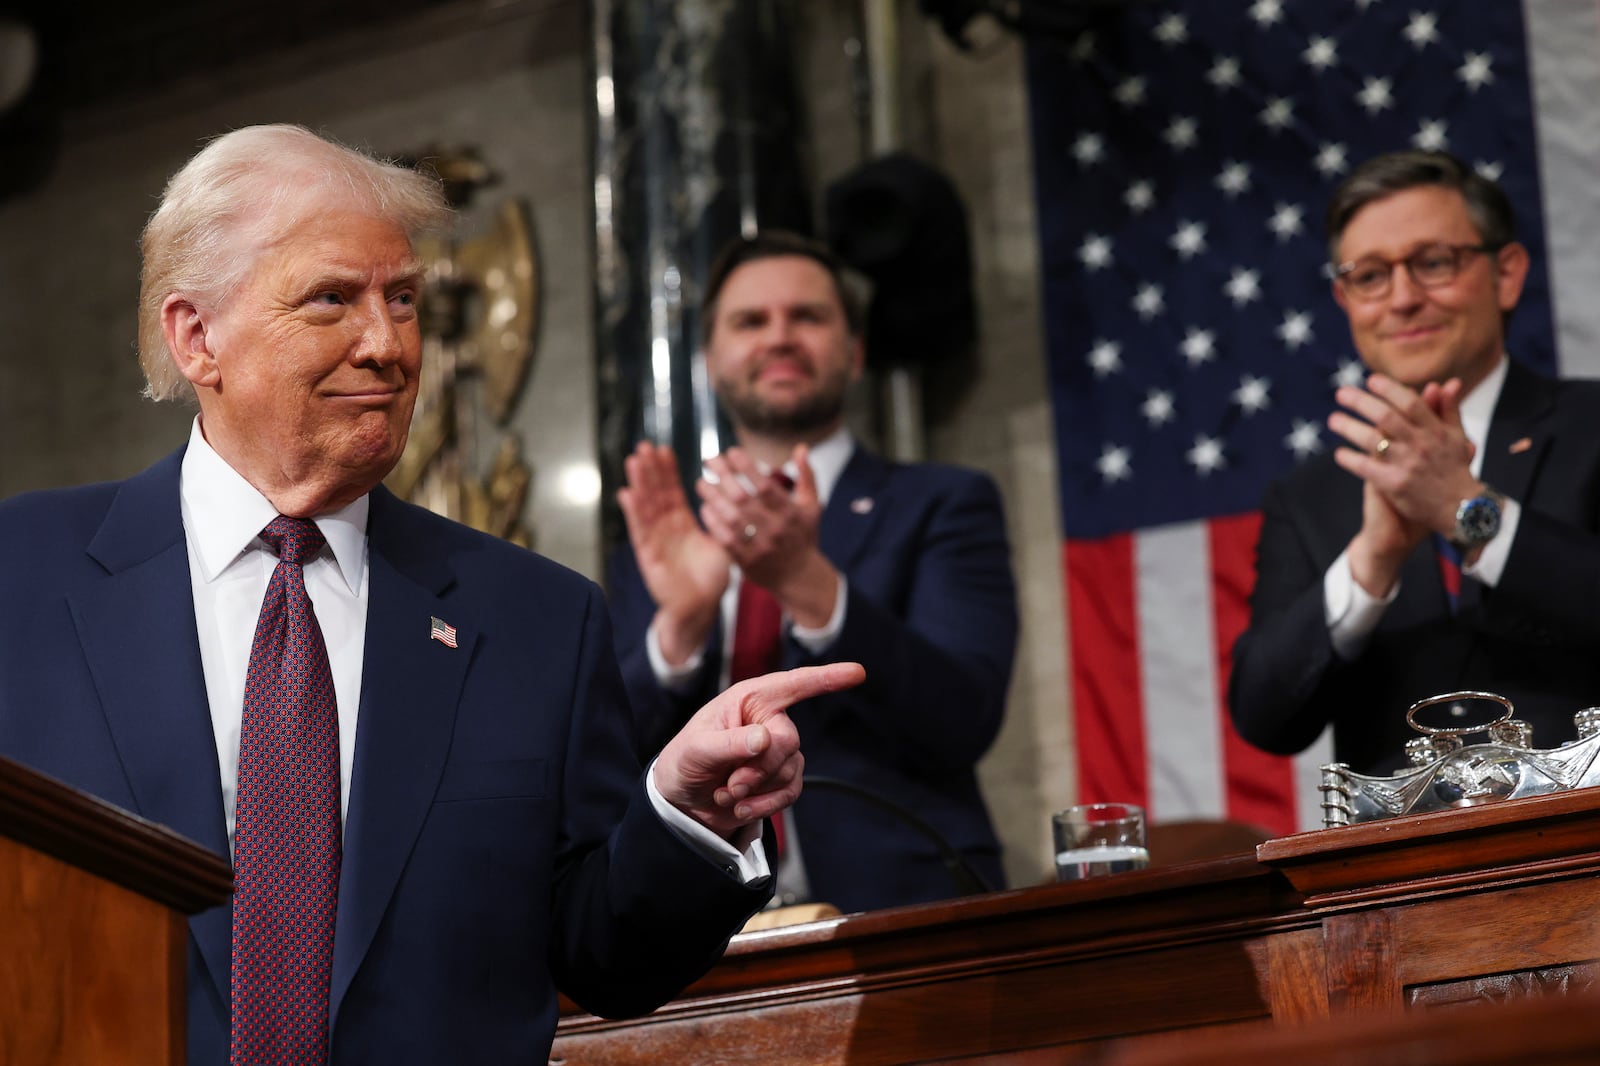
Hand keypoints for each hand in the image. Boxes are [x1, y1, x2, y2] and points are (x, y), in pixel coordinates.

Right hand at [617, 441, 729, 663]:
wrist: (700, 608)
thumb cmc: (711, 578)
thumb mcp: (722, 543)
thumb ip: (723, 521)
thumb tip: (736, 499)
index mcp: (682, 524)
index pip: (672, 492)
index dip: (668, 471)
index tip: (664, 449)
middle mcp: (665, 528)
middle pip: (656, 493)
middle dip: (650, 469)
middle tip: (644, 445)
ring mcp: (655, 540)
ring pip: (645, 506)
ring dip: (639, 483)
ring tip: (634, 460)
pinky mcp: (649, 555)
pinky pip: (640, 530)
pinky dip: (633, 512)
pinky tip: (627, 493)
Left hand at [652, 661, 866, 841]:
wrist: (682, 801)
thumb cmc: (683, 762)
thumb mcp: (695, 750)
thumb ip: (729, 743)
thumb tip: (765, 738)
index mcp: (749, 699)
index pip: (793, 684)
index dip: (827, 678)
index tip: (858, 672)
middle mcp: (768, 719)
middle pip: (789, 740)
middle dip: (759, 768)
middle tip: (731, 784)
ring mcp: (778, 750)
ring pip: (790, 769)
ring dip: (757, 790)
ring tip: (727, 792)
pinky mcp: (781, 777)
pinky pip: (790, 791)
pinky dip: (765, 805)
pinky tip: (741, 807)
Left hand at [697, 445, 839, 627]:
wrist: (799, 578)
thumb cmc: (803, 535)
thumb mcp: (812, 506)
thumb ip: (807, 476)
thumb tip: (801, 447)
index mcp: (791, 513)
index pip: (765, 487)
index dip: (747, 467)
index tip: (731, 452)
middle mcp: (776, 529)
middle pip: (744, 499)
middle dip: (724, 476)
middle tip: (709, 460)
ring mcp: (760, 547)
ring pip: (731, 519)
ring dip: (713, 498)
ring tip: (701, 482)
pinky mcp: (747, 561)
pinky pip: (725, 540)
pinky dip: (713, 523)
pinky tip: (705, 508)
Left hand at [1329, 373, 1480, 536]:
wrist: (1461, 508)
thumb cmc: (1455, 468)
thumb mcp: (1458, 437)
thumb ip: (1448, 409)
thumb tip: (1445, 383)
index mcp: (1436, 430)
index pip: (1410, 403)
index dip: (1390, 389)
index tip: (1370, 380)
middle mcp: (1421, 444)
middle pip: (1386, 417)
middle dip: (1361, 402)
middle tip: (1340, 393)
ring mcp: (1407, 464)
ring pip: (1372, 441)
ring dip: (1349, 428)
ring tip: (1333, 420)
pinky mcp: (1395, 485)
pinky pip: (1367, 468)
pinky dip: (1351, 460)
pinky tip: (1339, 454)